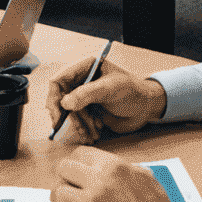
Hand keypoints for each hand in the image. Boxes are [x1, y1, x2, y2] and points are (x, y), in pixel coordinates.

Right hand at [46, 57, 165, 144]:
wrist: (147, 108)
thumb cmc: (133, 92)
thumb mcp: (110, 89)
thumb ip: (87, 94)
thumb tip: (65, 103)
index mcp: (84, 68)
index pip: (60, 79)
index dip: (54, 96)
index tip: (56, 113)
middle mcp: (81, 80)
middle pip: (61, 97)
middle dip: (66, 115)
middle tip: (64, 128)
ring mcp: (84, 95)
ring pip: (70, 111)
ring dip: (78, 124)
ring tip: (90, 134)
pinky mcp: (89, 108)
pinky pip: (78, 119)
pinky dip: (84, 128)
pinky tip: (95, 132)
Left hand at [52, 147, 187, 201]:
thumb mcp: (143, 176)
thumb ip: (119, 168)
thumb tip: (103, 166)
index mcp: (112, 167)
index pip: (79, 154)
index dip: (76, 163)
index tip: (74, 171)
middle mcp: (97, 184)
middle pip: (63, 170)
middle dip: (65, 178)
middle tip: (69, 188)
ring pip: (59, 195)